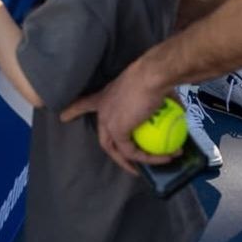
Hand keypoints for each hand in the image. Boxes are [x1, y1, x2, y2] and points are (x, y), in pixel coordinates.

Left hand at [60, 61, 181, 174]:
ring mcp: (108, 121)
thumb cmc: (153, 77)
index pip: (84, 103)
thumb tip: (179, 109)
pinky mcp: (117, 132)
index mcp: (106, 95)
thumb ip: (159, 102)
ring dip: (134, 161)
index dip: (74, 110)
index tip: (62, 117)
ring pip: (116, 149)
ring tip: (153, 166)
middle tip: (129, 163)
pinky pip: (133, 152)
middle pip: (103, 137)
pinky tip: (165, 157)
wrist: (152, 75)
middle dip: (114, 152)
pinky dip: (149, 158)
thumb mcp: (152, 88)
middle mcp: (103, 108)